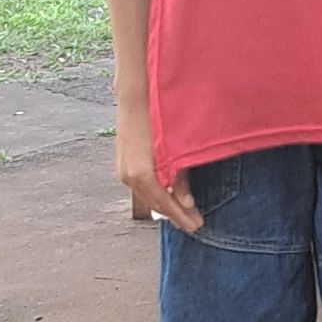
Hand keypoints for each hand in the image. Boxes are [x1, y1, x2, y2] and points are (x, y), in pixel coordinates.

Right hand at [115, 110, 200, 233]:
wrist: (136, 96)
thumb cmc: (159, 118)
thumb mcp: (175, 149)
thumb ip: (181, 177)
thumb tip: (186, 204)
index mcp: (142, 174)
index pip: (164, 204)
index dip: (182, 216)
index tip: (197, 226)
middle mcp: (129, 176)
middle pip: (155, 203)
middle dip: (176, 214)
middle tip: (195, 223)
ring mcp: (124, 171)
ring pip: (147, 196)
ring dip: (166, 206)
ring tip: (184, 213)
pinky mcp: (124, 164)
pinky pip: (142, 187)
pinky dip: (157, 194)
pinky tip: (169, 196)